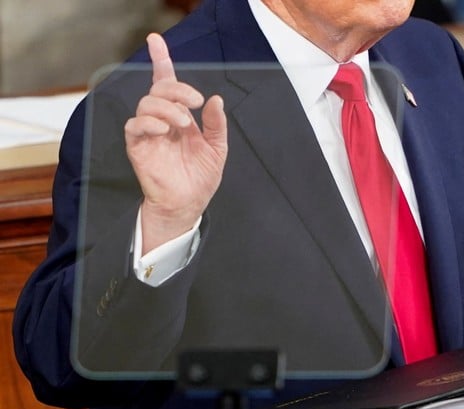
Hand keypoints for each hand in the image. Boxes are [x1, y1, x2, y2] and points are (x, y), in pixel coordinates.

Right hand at [125, 33, 227, 253]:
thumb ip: (216, 125)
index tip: (156, 41)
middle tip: (196, 101)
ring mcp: (149, 132)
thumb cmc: (200, 177)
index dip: (161, 60)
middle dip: (178, 88)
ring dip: (168, 108)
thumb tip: (217, 100)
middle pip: (160, 88)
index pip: (167, 83)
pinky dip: (149, 122)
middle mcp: (162, 120)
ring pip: (148, 103)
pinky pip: (135, 125)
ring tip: (184, 124)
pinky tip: (165, 129)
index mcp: (180, 116)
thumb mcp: (217, 149)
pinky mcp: (138, 146)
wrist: (188, 203)